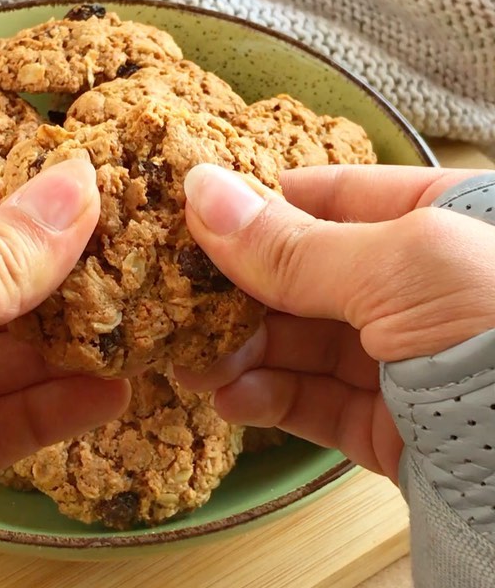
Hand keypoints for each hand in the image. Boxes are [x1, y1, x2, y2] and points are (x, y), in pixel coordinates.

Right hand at [176, 164, 494, 481]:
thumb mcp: (399, 267)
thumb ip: (291, 243)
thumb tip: (202, 190)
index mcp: (438, 223)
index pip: (327, 199)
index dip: (258, 205)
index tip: (194, 217)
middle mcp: (419, 287)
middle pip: (302, 276)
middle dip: (238, 289)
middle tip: (177, 298)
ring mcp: (403, 358)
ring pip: (299, 344)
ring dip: (240, 350)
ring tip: (189, 359)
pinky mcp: (391, 426)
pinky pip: (315, 404)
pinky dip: (266, 399)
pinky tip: (229, 397)